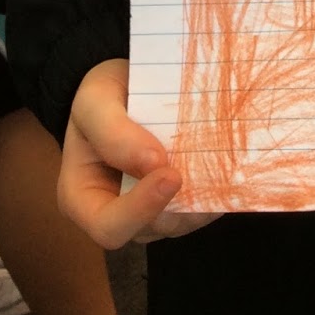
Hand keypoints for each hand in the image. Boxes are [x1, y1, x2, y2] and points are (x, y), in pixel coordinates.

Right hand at [59, 58, 223, 247]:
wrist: (127, 86)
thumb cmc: (102, 96)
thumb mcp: (94, 101)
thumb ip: (113, 131)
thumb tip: (153, 164)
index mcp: (84, 199)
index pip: (109, 227)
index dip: (140, 210)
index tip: (170, 175)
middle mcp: (121, 214)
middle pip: (155, 226)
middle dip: (180, 199)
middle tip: (205, 164)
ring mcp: (155, 211)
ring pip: (185, 219)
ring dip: (205, 194)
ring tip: (221, 158)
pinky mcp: (184, 201)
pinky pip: (205, 205)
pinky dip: (219, 186)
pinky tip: (229, 159)